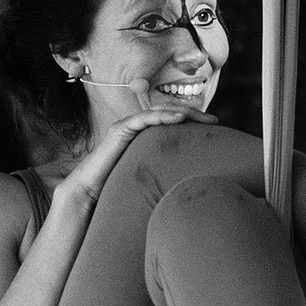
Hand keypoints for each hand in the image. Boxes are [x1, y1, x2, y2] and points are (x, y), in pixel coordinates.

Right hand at [58, 78, 214, 201]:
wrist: (91, 194)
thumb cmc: (119, 189)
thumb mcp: (152, 179)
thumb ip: (167, 174)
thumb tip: (194, 187)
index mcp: (146, 137)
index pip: (173, 122)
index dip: (193, 121)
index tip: (215, 127)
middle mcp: (138, 128)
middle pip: (169, 113)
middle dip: (193, 114)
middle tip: (214, 121)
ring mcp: (127, 127)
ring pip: (158, 112)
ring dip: (181, 112)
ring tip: (201, 117)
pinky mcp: (119, 130)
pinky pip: (142, 118)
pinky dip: (161, 116)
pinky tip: (178, 118)